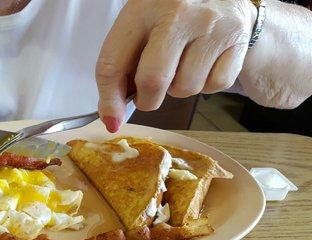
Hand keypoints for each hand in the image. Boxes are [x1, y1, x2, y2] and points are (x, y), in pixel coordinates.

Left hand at [96, 0, 256, 131]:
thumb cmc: (170, 18)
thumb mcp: (139, 27)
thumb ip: (122, 65)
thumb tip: (113, 116)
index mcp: (142, 8)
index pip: (113, 63)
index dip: (109, 100)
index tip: (111, 121)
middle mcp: (177, 12)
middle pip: (153, 80)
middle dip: (147, 100)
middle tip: (148, 96)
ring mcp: (210, 25)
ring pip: (185, 88)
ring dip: (178, 89)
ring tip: (181, 67)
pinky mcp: (236, 38)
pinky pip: (214, 85)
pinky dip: (206, 85)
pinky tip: (203, 64)